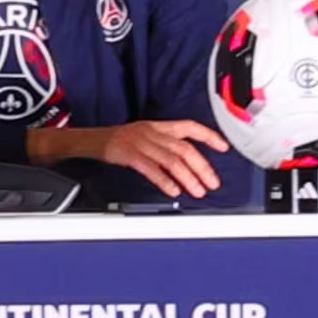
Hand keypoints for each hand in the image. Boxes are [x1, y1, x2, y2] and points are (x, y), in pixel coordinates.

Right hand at [97, 120, 230, 198]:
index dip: (209, 135)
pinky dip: (164, 180)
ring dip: (188, 177)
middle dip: (202, 167)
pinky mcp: (129, 154)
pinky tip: (173, 190)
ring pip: (172, 160)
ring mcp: (141, 143)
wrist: (93, 139)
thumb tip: (188, 166)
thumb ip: (166, 147)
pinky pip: (151, 168)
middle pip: (184, 149)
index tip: (224, 147)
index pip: (190, 127)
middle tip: (212, 183)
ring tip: (197, 191)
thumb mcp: (146, 136)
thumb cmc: (120, 140)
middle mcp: (153, 132)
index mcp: (159, 126)